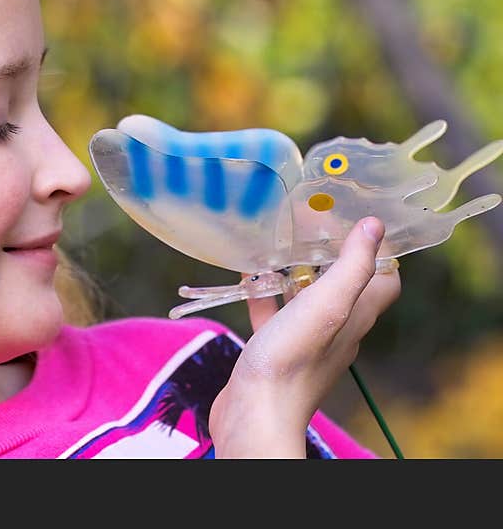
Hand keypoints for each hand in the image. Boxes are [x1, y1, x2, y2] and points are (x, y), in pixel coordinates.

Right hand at [209, 217, 400, 457]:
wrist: (254, 411)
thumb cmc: (292, 358)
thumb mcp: (327, 304)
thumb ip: (352, 265)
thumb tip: (374, 225)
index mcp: (356, 316)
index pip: (384, 279)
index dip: (376, 249)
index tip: (353, 222)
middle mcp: (336, 328)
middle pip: (343, 284)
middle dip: (329, 253)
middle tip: (308, 223)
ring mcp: (305, 340)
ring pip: (306, 297)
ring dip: (295, 271)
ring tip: (276, 243)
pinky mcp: (274, 348)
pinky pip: (274, 313)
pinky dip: (264, 292)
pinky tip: (248, 276)